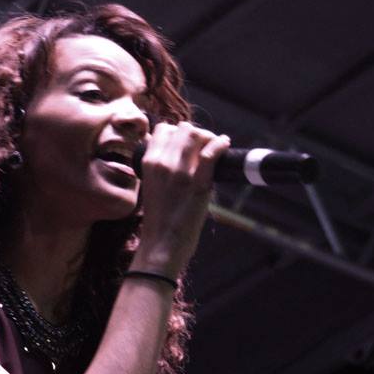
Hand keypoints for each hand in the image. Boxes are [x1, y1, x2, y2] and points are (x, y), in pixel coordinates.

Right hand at [131, 121, 230, 277]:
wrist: (162, 244)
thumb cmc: (158, 220)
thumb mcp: (150, 186)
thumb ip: (158, 168)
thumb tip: (173, 155)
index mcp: (148, 163)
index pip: (163, 129)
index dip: (177, 132)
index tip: (186, 142)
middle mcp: (163, 163)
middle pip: (183, 129)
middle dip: (196, 133)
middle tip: (204, 144)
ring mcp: (181, 173)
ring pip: (197, 135)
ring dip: (209, 136)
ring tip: (215, 144)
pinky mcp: (199, 184)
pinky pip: (211, 153)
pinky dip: (220, 144)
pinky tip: (225, 144)